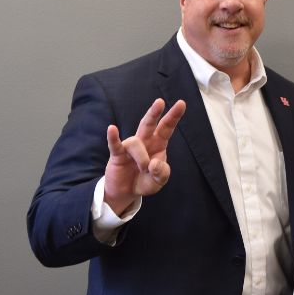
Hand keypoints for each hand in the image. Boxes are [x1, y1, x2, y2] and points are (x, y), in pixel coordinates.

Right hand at [102, 98, 186, 214]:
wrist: (126, 192)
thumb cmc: (145, 181)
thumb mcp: (159, 181)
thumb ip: (162, 173)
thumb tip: (155, 164)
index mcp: (158, 145)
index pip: (166, 128)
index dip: (173, 116)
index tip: (181, 103)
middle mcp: (144, 142)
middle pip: (149, 124)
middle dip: (154, 113)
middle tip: (160, 102)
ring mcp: (130, 147)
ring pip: (136, 142)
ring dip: (142, 158)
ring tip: (144, 169)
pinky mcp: (117, 154)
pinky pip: (115, 144)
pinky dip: (113, 137)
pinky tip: (112, 129)